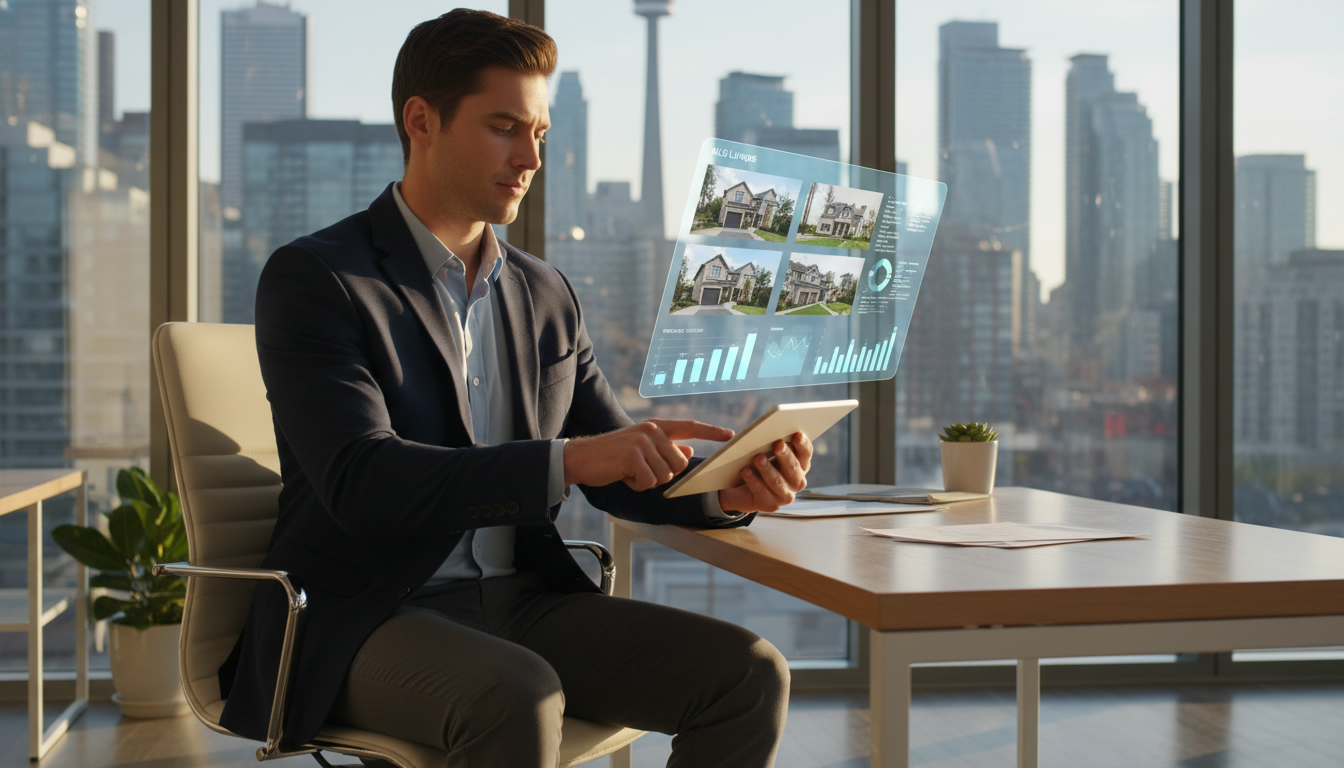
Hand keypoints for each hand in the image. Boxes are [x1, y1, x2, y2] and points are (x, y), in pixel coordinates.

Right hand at [564, 419, 734, 490]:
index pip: (690, 427)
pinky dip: (637, 485)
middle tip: (642, 470)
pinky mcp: (633, 456)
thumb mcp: (641, 448)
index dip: (711, 431)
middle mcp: (651, 430)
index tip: (730, 435)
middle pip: (680, 463)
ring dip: (648, 481)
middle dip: (664, 474)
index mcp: (656, 426)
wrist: (581, 457)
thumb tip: (690, 450)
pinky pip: (648, 482)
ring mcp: (642, 442)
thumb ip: (666, 448)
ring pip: (665, 476)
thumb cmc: (612, 455)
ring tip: (629, 471)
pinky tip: (623, 475)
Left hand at [718, 431, 812, 513]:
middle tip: (778, 444)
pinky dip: (753, 480)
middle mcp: (797, 482)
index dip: (803, 444)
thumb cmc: (759, 464)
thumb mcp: (768, 452)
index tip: (797, 434)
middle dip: (786, 456)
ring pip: (778, 482)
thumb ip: (774, 444)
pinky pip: (761, 492)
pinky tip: (745, 470)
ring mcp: (786, 496)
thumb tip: (771, 431)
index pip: (806, 453)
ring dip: (768, 469)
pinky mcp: (771, 505)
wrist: (744, 490)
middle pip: (794, 468)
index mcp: (800, 465)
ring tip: (758, 458)